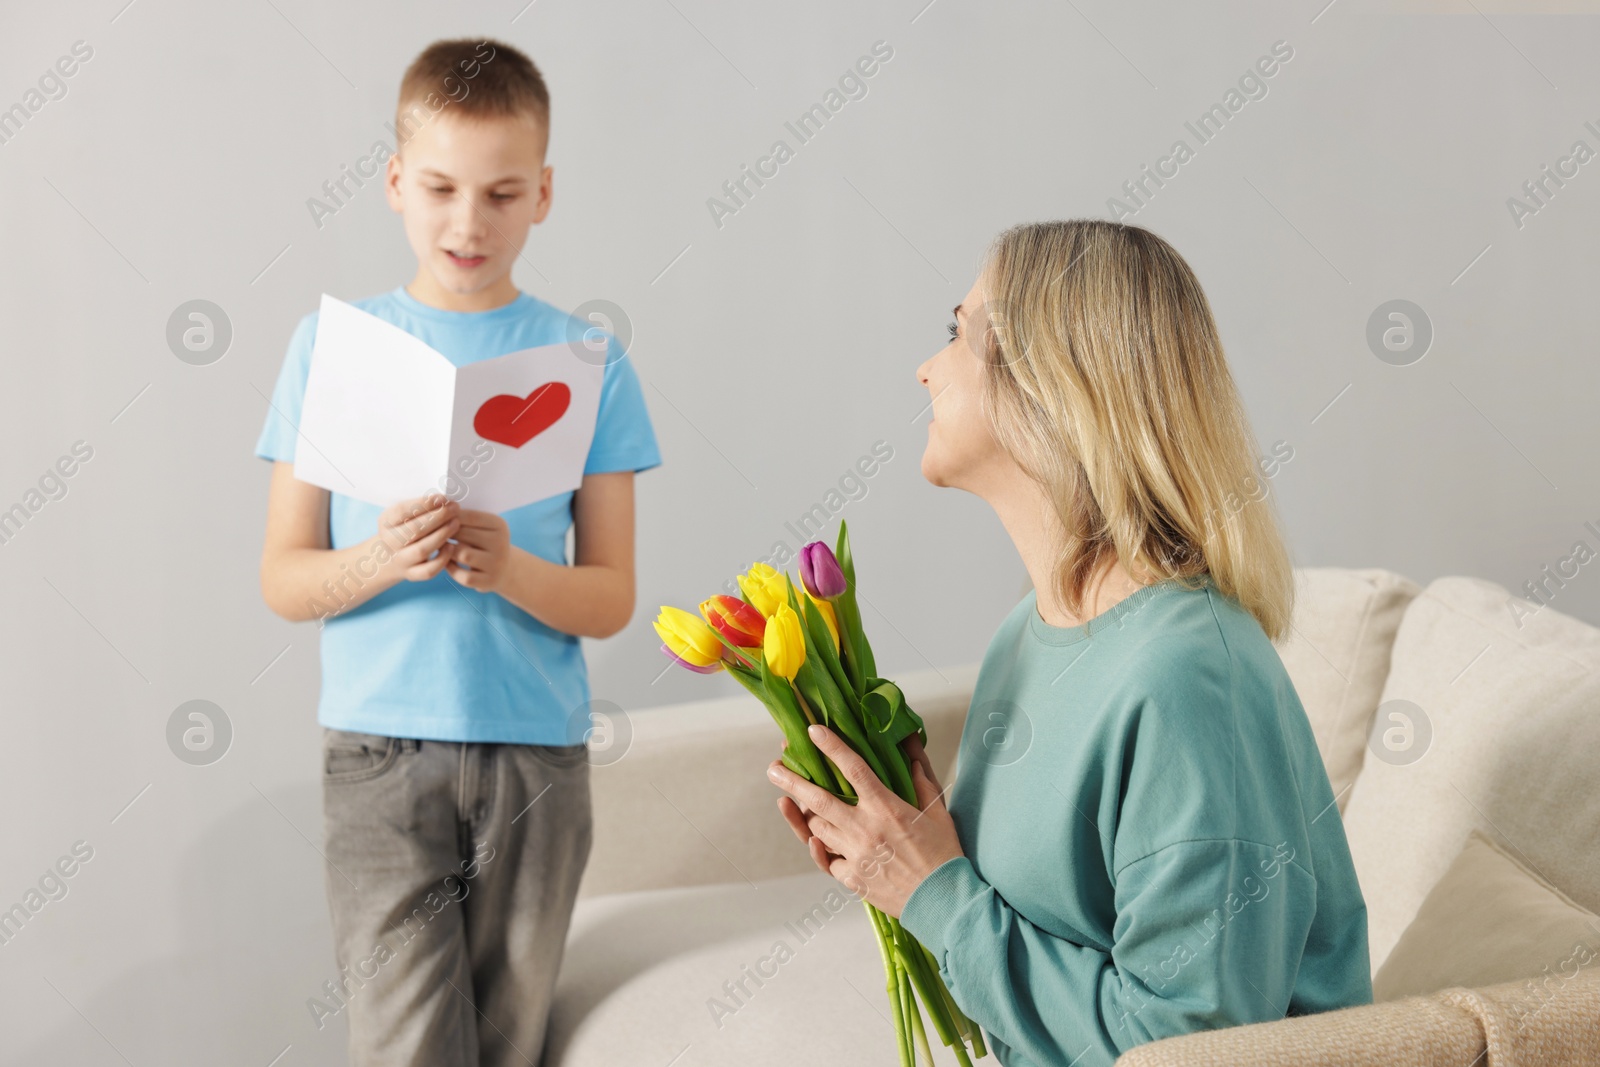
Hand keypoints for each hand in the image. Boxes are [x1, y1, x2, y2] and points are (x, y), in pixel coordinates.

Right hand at [374, 493, 459, 583]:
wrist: (388, 557)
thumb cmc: (403, 529)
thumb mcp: (402, 515)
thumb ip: (418, 507)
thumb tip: (443, 500)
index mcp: (385, 522)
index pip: (402, 511)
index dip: (424, 504)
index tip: (442, 498)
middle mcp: (390, 542)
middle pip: (414, 530)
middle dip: (438, 517)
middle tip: (454, 508)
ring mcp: (400, 560)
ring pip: (421, 550)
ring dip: (442, 535)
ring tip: (456, 523)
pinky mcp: (411, 574)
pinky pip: (428, 570)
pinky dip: (442, 559)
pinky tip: (452, 546)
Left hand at [446, 509, 512, 592]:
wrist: (504, 569)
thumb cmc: (485, 543)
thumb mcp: (483, 528)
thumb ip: (465, 520)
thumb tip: (439, 512)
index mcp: (500, 526)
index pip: (470, 517)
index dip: (450, 516)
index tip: (439, 518)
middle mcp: (501, 544)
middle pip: (464, 535)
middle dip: (447, 534)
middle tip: (436, 534)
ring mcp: (496, 564)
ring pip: (463, 555)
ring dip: (448, 551)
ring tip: (443, 547)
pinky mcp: (488, 581)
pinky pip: (463, 575)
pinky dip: (452, 569)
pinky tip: (448, 563)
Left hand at [769, 724, 961, 917]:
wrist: (942, 900)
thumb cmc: (943, 854)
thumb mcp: (937, 812)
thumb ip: (921, 781)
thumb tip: (911, 754)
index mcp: (886, 808)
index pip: (853, 769)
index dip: (831, 747)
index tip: (813, 731)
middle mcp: (865, 829)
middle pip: (819, 800)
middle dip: (792, 781)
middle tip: (773, 768)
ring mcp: (855, 855)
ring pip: (817, 828)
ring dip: (806, 814)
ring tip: (795, 801)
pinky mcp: (852, 879)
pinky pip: (825, 860)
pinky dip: (818, 848)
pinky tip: (813, 839)